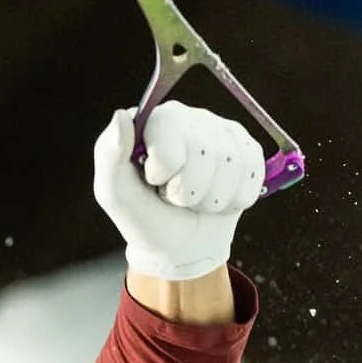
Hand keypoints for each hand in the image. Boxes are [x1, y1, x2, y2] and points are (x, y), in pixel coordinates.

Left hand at [93, 104, 264, 281]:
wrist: (180, 245)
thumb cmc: (145, 217)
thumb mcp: (115, 194)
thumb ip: (108, 156)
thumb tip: (121, 116)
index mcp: (156, 121)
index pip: (172, 144)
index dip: (165, 174)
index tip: (154, 183)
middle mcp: (190, 117)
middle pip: (206, 154)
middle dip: (189, 192)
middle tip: (175, 197)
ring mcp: (222, 131)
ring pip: (231, 166)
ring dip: (211, 199)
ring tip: (195, 200)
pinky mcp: (247, 149)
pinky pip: (253, 172)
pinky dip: (235, 198)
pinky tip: (218, 198)